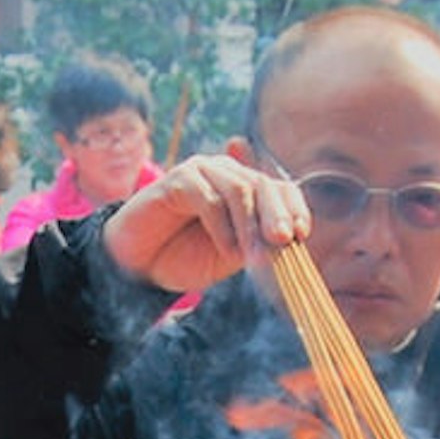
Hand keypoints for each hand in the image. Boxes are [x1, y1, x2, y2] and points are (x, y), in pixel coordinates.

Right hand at [102, 153, 304, 296]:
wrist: (138, 266)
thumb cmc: (186, 258)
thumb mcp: (232, 255)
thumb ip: (258, 244)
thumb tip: (288, 241)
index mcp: (247, 189)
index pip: (282, 188)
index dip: (294, 208)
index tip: (301, 235)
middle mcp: (227, 173)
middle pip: (264, 184)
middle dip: (277, 214)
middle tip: (283, 240)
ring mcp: (202, 172)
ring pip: (239, 189)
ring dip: (249, 225)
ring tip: (253, 256)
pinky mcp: (177, 179)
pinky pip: (207, 197)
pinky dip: (221, 226)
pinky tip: (226, 250)